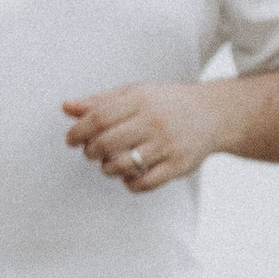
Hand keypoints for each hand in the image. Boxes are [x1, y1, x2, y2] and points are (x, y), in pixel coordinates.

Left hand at [62, 81, 222, 192]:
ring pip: (122, 165)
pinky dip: (129, 184)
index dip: (79, 131)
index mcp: (141, 100)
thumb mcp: (135, 94)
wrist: (213, 114)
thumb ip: (100, 102)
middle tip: (91, 153)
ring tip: (110, 164)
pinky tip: (129, 176)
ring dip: (108, 169)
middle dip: (91, 152)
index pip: (99, 117)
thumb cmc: (166, 103)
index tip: (71, 139)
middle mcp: (154, 121)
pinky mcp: (178, 166)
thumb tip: (65, 108)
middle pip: (107, 142)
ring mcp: (167, 145)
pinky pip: (144, 183)